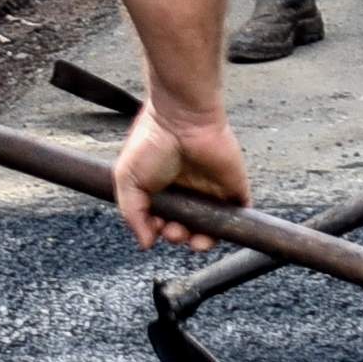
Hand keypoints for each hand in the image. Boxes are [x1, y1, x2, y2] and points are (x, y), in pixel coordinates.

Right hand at [108, 95, 250, 249]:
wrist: (181, 118)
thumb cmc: (151, 141)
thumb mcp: (127, 179)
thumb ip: (133, 214)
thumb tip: (146, 243)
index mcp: (163, 188)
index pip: (163, 220)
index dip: (158, 230)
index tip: (155, 226)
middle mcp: (187, 191)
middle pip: (186, 227)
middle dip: (177, 236)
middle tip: (172, 230)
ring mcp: (211, 191)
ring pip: (210, 228)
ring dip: (201, 242)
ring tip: (192, 239)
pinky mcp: (233, 188)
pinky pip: (235, 216)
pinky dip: (227, 230)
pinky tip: (211, 233)